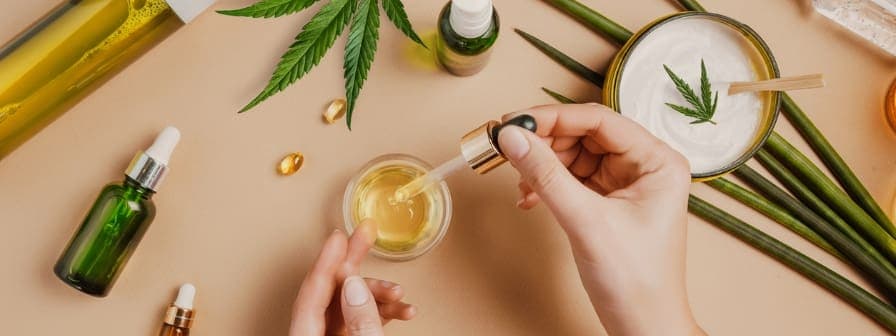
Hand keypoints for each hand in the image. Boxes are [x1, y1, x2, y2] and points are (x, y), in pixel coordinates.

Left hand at [289, 220, 416, 335]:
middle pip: (331, 291)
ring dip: (376, 294)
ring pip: (350, 304)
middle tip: (364, 233)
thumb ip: (360, 319)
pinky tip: (400, 309)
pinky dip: (380, 311)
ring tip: (396, 292)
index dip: (326, 260)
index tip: (338, 236)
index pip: (312, 292)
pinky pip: (361, 320)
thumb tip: (355, 287)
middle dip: (352, 262)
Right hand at [497, 104, 703, 335]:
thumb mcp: (585, 221)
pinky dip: (548, 184)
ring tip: (522, 183)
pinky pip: (572, 178)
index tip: (514, 122)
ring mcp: (626, 184)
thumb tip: (513, 137)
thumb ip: (546, 175)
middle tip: (508, 147)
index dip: (553, 117)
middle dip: (545, 143)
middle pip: (584, 135)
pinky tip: (530, 198)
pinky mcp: (609, 201)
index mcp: (658, 161)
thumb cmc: (635, 281)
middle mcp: (645, 166)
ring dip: (543, 166)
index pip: (599, 121)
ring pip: (574, 155)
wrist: (641, 326)